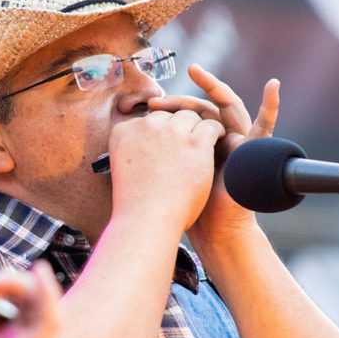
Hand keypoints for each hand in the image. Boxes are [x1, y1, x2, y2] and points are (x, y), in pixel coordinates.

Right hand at [108, 106, 225, 231]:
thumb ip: (135, 149)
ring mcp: (171, 132)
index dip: (159, 133)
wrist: (147, 221)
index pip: (147, 120)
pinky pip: (210, 126)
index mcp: (123, 131)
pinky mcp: (194, 142)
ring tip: (203, 142)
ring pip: (190, 117)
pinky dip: (215, 132)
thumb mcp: (125, 168)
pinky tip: (215, 142)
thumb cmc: (137, 203)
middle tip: (186, 146)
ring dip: (197, 128)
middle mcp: (146, 126)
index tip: (164, 149)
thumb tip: (151, 142)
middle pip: (169, 116)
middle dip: (178, 129)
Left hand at [150, 64, 279, 245]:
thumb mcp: (167, 172)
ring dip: (213, 87)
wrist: (213, 229)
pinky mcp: (255, 150)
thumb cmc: (187, 205)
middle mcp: (219, 138)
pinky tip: (273, 85)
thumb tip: (129, 139)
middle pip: (200, 108)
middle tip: (156, 98)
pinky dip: (271, 106)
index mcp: (198, 143)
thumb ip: (158, 153)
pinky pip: (265, 126)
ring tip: (196, 72)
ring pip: (226, 107)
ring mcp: (239, 141)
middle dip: (178, 100)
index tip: (143, 107)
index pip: (183, 115)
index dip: (165, 109)